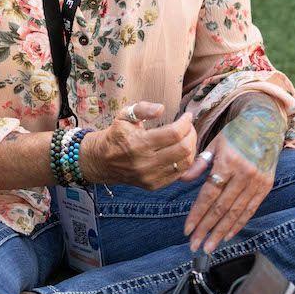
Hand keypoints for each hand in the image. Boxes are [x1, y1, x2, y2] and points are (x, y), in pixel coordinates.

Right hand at [80, 102, 195, 189]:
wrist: (103, 161)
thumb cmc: (117, 134)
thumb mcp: (124, 115)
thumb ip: (143, 108)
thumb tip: (161, 109)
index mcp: (138, 143)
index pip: (174, 133)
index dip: (185, 123)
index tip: (187, 116)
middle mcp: (145, 162)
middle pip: (183, 149)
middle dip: (191, 134)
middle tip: (189, 126)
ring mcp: (150, 176)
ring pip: (185, 163)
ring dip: (191, 148)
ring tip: (187, 138)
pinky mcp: (154, 185)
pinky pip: (179, 174)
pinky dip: (185, 161)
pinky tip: (182, 151)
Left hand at [179, 129, 275, 252]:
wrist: (265, 125)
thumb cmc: (234, 134)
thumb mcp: (214, 144)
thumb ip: (199, 163)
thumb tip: (182, 179)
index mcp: (227, 163)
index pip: (209, 195)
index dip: (197, 214)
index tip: (187, 230)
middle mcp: (243, 175)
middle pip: (221, 208)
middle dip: (206, 229)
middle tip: (194, 246)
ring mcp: (256, 182)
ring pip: (235, 213)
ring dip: (221, 232)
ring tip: (209, 247)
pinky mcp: (265, 187)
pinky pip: (250, 210)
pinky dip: (238, 224)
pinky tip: (227, 236)